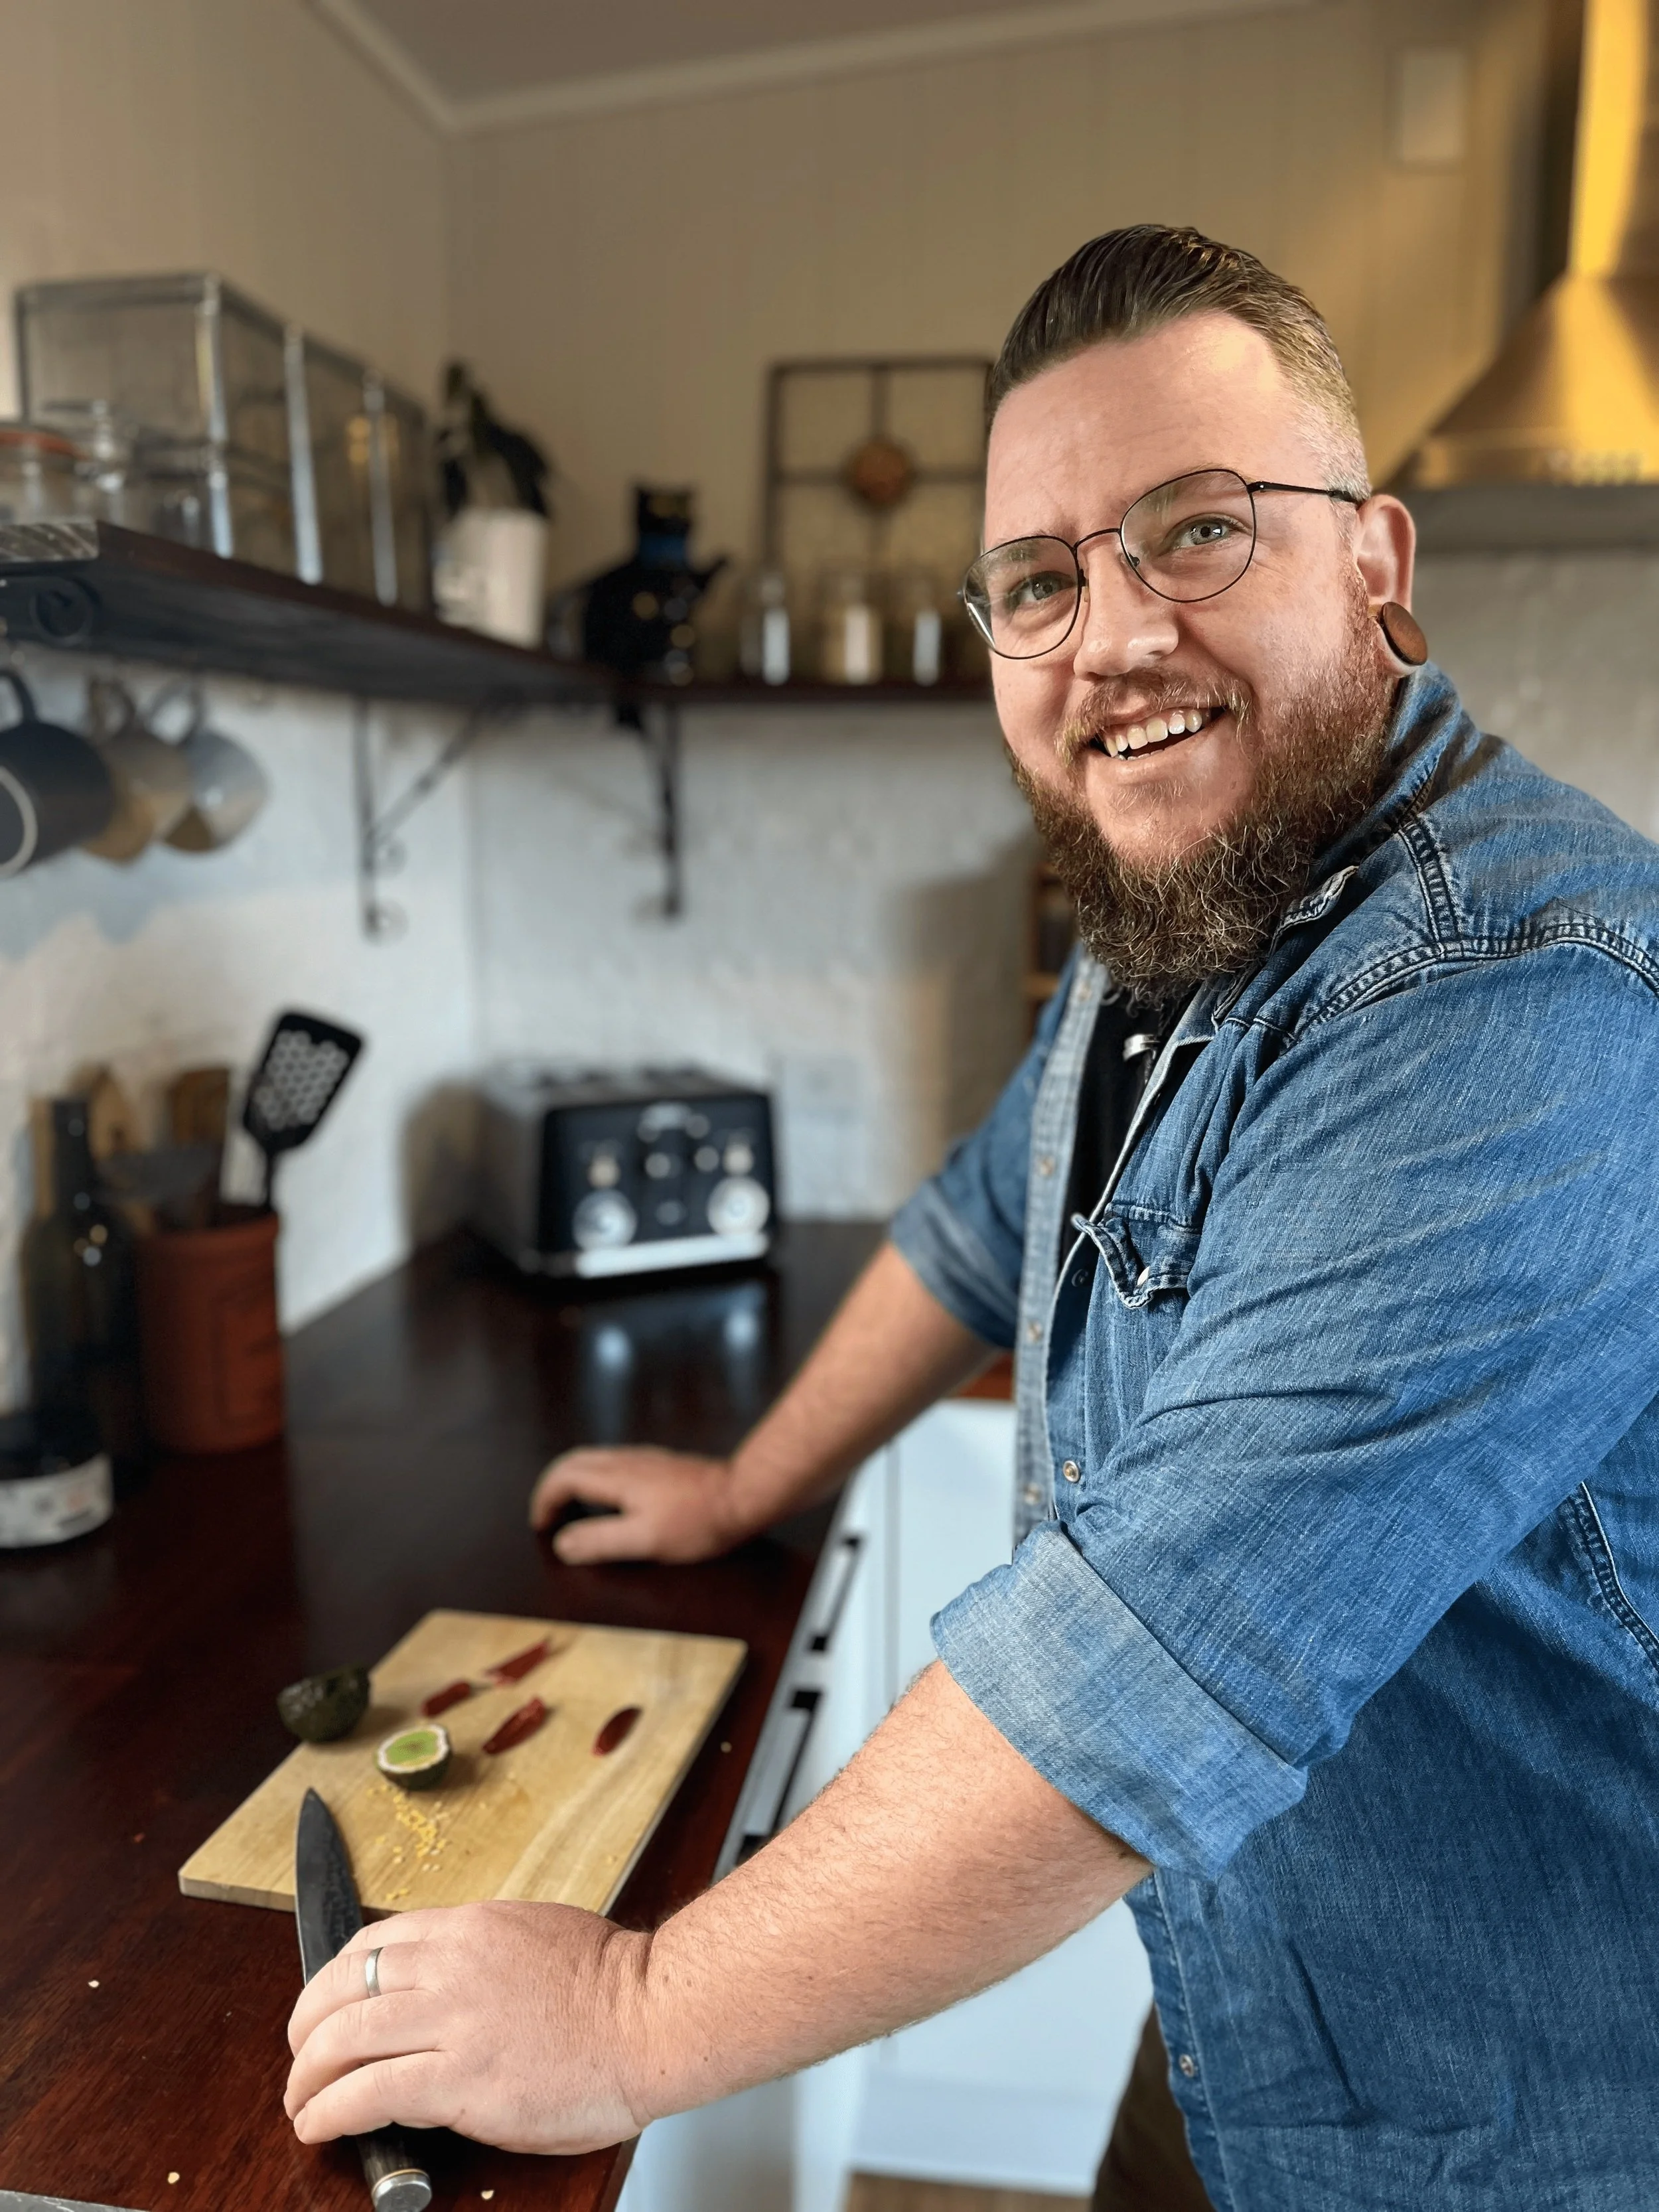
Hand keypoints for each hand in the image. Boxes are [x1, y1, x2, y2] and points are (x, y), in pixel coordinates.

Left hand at [284, 1901, 649, 2153]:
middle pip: (343, 1985)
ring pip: (343, 2037)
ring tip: (298, 2100)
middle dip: (306, 2024)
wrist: (652, 2018)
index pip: (374, 1941)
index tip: (326, 2004)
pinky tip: (317, 2125)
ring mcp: (452, 2021)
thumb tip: (449, 1981)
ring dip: (306, 2074)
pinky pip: (368, 2092)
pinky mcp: (459, 2080)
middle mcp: (450, 1965)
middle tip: (300, 2056)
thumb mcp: (535, 1936)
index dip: (335, 1976)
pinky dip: (330, 2110)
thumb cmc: (611, 1986)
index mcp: (470, 1927)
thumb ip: (484, 1954)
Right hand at [529, 1446, 746, 1562]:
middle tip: (548, 1516)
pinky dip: (596, 1480)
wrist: (742, 1497)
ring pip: (594, 1459)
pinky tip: (609, 1502)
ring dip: (573, 1481)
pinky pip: (614, 1463)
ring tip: (571, 1510)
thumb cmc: (697, 1522)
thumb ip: (599, 1541)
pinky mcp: (660, 1464)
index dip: (544, 1500)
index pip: (564, 1477)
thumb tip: (563, 1543)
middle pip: (574, 1461)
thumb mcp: (644, 1540)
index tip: (541, 1525)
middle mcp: (627, 1459)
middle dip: (553, 1486)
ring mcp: (645, 1458)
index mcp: (617, 1476)